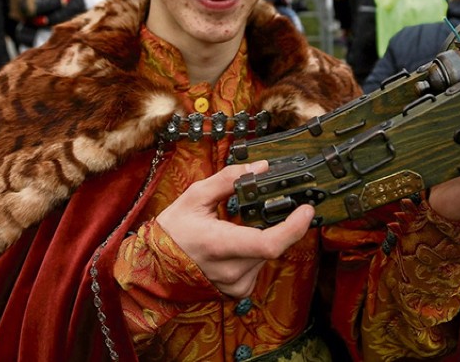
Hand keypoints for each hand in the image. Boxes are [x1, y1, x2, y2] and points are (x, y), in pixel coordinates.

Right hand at [156, 161, 313, 298]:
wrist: (153, 267)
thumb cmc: (173, 230)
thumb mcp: (195, 196)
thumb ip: (229, 180)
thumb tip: (260, 167)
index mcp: (219, 244)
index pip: (269, 243)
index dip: (294, 227)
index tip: (306, 209)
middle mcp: (231, 270)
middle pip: (272, 246)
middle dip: (278, 224)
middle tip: (277, 206)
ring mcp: (235, 284)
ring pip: (267, 256)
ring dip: (264, 237)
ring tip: (240, 226)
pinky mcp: (238, 291)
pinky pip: (260, 267)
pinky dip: (255, 252)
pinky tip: (238, 244)